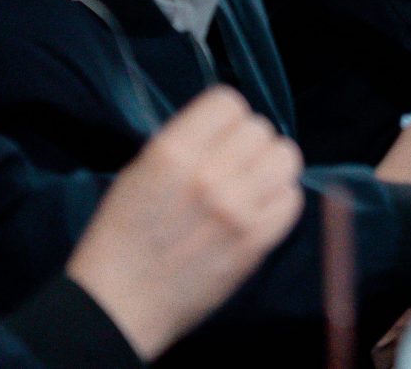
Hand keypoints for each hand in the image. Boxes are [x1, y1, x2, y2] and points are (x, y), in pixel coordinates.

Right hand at [65, 87, 303, 360]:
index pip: (228, 102)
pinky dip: (278, 201)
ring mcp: (239, 210)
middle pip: (260, 129)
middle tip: (229, 166)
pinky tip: (257, 211)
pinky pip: (292, 199)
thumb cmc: (120, 239)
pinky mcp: (258, 242)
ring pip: (285, 158)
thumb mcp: (138, 174)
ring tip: (249, 185)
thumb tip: (224, 131)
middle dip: (245, 144)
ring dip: (269, 168)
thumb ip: (185, 145)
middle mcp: (210, 176)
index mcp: (172, 154)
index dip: (223, 118)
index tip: (217, 135)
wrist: (118, 308)